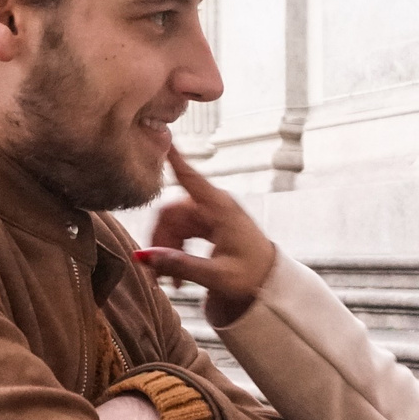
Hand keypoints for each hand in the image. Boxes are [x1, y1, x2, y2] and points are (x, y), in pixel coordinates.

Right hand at [136, 143, 278, 327]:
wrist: (271, 281)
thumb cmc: (252, 275)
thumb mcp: (217, 275)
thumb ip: (181, 265)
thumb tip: (147, 257)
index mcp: (221, 208)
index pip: (190, 177)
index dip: (174, 159)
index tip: (162, 138)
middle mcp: (215, 205)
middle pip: (172, 211)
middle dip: (160, 240)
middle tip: (158, 273)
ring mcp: (212, 213)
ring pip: (174, 223)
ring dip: (166, 248)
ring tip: (170, 280)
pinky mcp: (210, 223)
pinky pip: (183, 229)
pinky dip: (176, 248)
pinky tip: (177, 273)